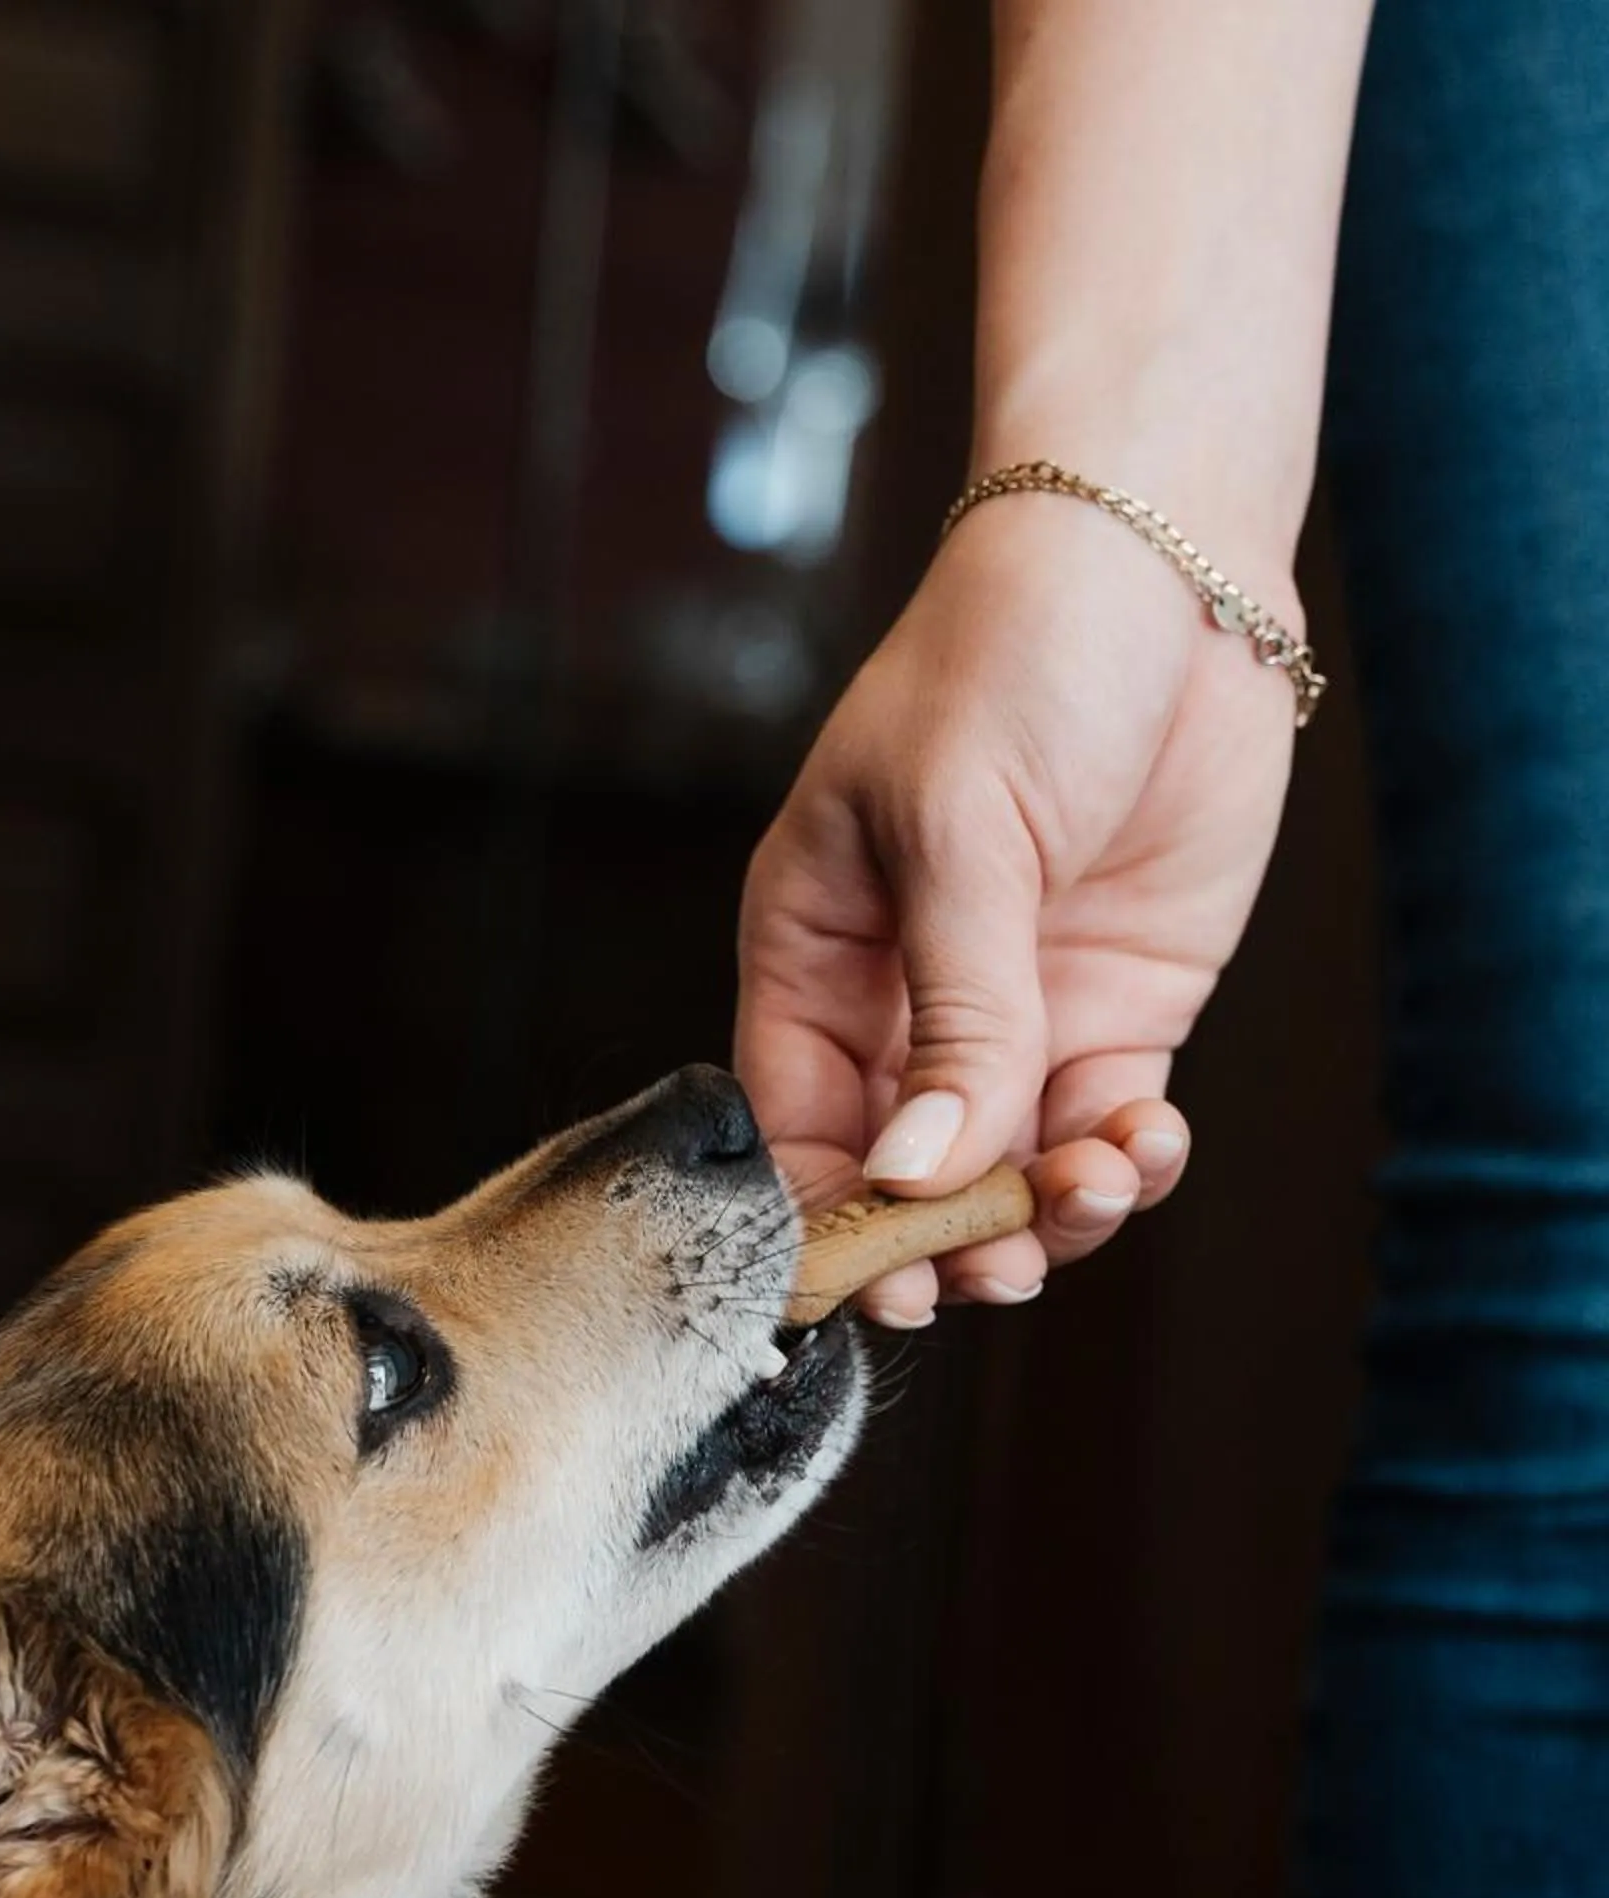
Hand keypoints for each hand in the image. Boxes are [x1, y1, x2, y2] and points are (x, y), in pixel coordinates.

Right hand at [735, 494, 1301, 1320]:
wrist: (1167, 557)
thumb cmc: (1014, 653)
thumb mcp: (958, 830)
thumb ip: (952, 1015)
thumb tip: (917, 1174)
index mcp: (811, 955)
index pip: (792, 1126)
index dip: (831, 1218)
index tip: (887, 1279)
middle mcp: (899, 1005)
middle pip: (901, 1178)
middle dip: (950, 1238)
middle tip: (1002, 1262)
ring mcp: (1011, 1015)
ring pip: (1006, 1173)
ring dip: (1049, 1212)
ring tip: (1096, 1181)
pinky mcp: (1114, 1011)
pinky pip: (1100, 1132)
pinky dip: (1125, 1165)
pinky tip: (1147, 1143)